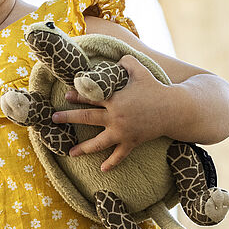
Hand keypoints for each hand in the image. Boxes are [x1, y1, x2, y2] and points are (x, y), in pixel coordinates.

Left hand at [50, 56, 179, 170]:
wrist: (174, 109)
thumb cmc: (155, 88)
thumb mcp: (140, 70)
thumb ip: (125, 62)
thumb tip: (115, 59)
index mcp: (114, 99)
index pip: (90, 96)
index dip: (77, 95)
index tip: (66, 95)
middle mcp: (115, 117)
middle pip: (87, 118)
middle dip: (68, 118)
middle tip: (54, 119)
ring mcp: (123, 132)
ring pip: (99, 142)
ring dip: (83, 148)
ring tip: (70, 152)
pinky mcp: (132, 142)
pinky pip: (120, 155)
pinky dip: (111, 163)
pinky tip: (102, 169)